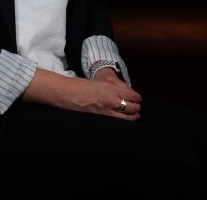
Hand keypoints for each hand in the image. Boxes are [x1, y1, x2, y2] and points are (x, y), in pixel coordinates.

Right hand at [22, 69, 141, 120]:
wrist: (67, 93)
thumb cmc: (81, 86)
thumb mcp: (100, 83)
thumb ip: (112, 89)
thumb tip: (122, 94)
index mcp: (111, 89)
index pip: (131, 95)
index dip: (137, 97)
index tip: (138, 98)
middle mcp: (111, 100)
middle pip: (132, 107)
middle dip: (137, 108)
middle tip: (139, 107)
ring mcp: (106, 111)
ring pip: (126, 117)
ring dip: (132, 116)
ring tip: (136, 115)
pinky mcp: (100, 118)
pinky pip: (116, 121)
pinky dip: (122, 121)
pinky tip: (123, 121)